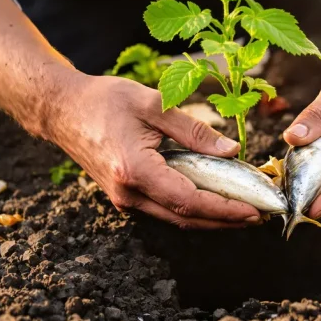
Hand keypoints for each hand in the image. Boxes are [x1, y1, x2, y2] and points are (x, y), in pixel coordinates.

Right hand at [46, 74, 261, 228]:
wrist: (61, 110)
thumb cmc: (105, 100)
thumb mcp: (154, 103)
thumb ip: (194, 130)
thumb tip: (231, 151)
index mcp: (135, 169)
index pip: (189, 200)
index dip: (225, 209)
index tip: (253, 211)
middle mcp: (128, 193)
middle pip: (186, 218)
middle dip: (225, 220)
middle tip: (259, 214)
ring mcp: (124, 199)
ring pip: (176, 217)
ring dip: (211, 218)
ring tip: (244, 210)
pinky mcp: (125, 196)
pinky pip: (164, 208)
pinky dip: (193, 208)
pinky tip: (214, 199)